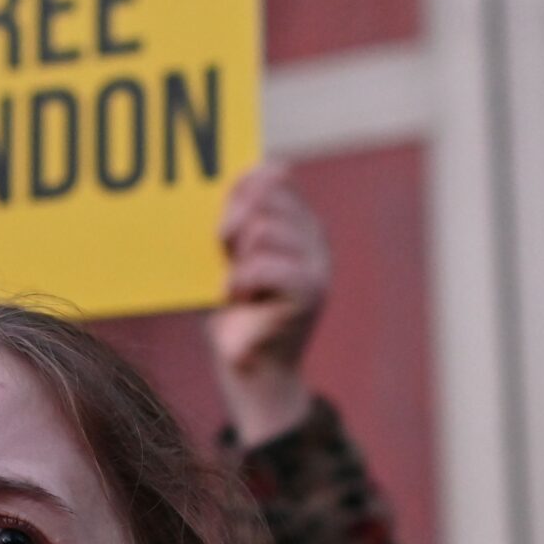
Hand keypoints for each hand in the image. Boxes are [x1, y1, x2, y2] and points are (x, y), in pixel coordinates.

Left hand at [207, 164, 328, 444]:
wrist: (248, 367)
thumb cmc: (233, 308)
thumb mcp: (228, 254)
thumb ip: (237, 217)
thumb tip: (248, 176)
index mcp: (299, 220)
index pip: (275, 177)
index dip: (241, 192)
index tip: (225, 226)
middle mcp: (314, 236)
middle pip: (265, 199)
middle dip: (232, 224)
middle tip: (226, 258)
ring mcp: (318, 263)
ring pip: (263, 230)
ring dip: (236, 259)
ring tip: (236, 286)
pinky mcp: (311, 291)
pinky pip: (266, 265)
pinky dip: (242, 281)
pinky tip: (236, 297)